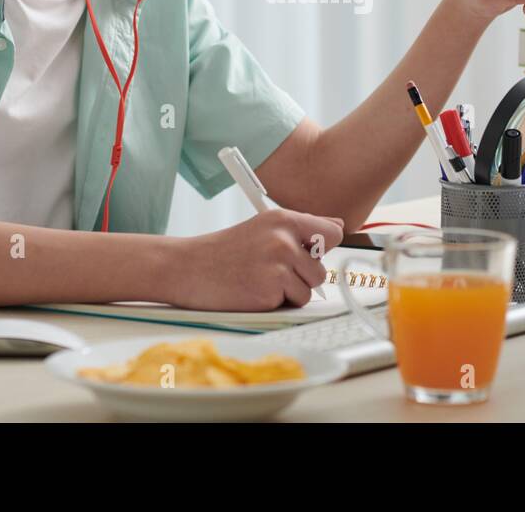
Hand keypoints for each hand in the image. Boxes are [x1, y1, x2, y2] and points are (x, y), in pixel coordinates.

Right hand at [167, 210, 344, 311]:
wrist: (186, 267)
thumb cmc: (224, 250)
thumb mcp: (262, 228)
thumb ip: (301, 228)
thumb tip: (338, 226)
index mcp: (284, 219)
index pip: (332, 233)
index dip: (322, 248)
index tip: (308, 253)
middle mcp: (283, 240)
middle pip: (321, 269)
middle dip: (300, 276)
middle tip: (268, 270)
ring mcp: (277, 266)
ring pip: (308, 290)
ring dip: (288, 292)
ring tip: (259, 280)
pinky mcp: (269, 292)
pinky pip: (291, 304)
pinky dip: (275, 304)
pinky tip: (252, 291)